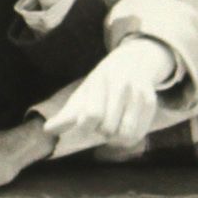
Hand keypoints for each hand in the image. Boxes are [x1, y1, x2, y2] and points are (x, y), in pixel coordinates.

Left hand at [45, 35, 174, 155]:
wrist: (133, 61)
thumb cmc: (102, 83)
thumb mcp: (83, 93)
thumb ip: (66, 114)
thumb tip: (46, 131)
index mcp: (100, 81)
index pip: (92, 115)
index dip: (86, 126)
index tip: (85, 123)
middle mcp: (121, 86)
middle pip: (108, 129)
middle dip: (100, 131)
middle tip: (101, 122)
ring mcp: (138, 94)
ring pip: (124, 134)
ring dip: (115, 137)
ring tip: (113, 126)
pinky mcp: (151, 102)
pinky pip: (138, 134)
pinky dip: (129, 137)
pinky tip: (124, 126)